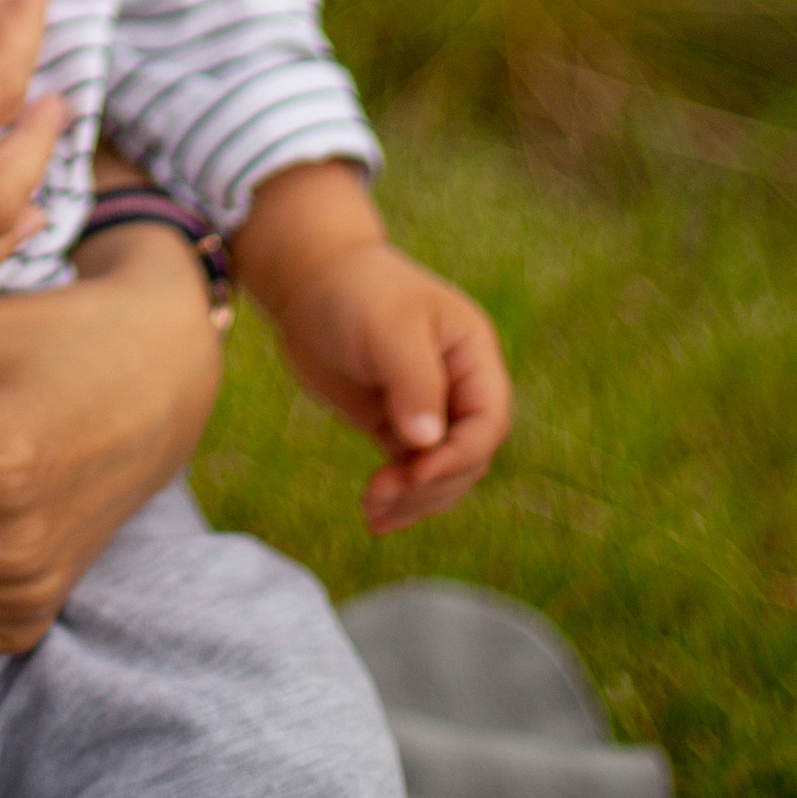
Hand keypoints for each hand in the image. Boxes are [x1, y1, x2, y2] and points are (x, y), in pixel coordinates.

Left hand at [268, 240, 511, 531]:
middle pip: (468, 457)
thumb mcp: (390, 328)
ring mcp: (430, 409)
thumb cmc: (355, 290)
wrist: (308, 280)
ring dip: (413, 500)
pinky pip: (411, 473)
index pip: (488, 421)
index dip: (459, 455)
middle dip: (431, 484)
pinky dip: (398, 497)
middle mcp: (460, 386)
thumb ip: (414, 382)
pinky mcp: (397, 424)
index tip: (416, 473)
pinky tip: (375, 517)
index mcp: (473, 355)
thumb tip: (427, 442)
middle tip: (383, 494)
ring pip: (441, 474)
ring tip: (373, 511)